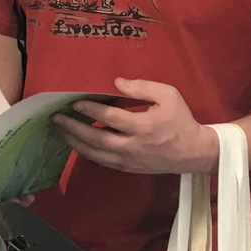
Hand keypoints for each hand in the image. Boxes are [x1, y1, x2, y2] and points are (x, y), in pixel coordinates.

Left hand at [53, 78, 217, 174]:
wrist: (193, 152)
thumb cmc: (181, 120)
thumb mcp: (168, 95)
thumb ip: (142, 87)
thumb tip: (116, 83)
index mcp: (143, 126)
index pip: (110, 117)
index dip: (90, 109)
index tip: (75, 102)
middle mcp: (132, 145)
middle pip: (96, 138)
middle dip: (74, 128)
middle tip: (57, 119)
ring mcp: (129, 160)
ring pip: (96, 153)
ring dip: (76, 142)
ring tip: (61, 132)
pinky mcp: (128, 168)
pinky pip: (103, 161)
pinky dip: (88, 153)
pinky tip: (78, 145)